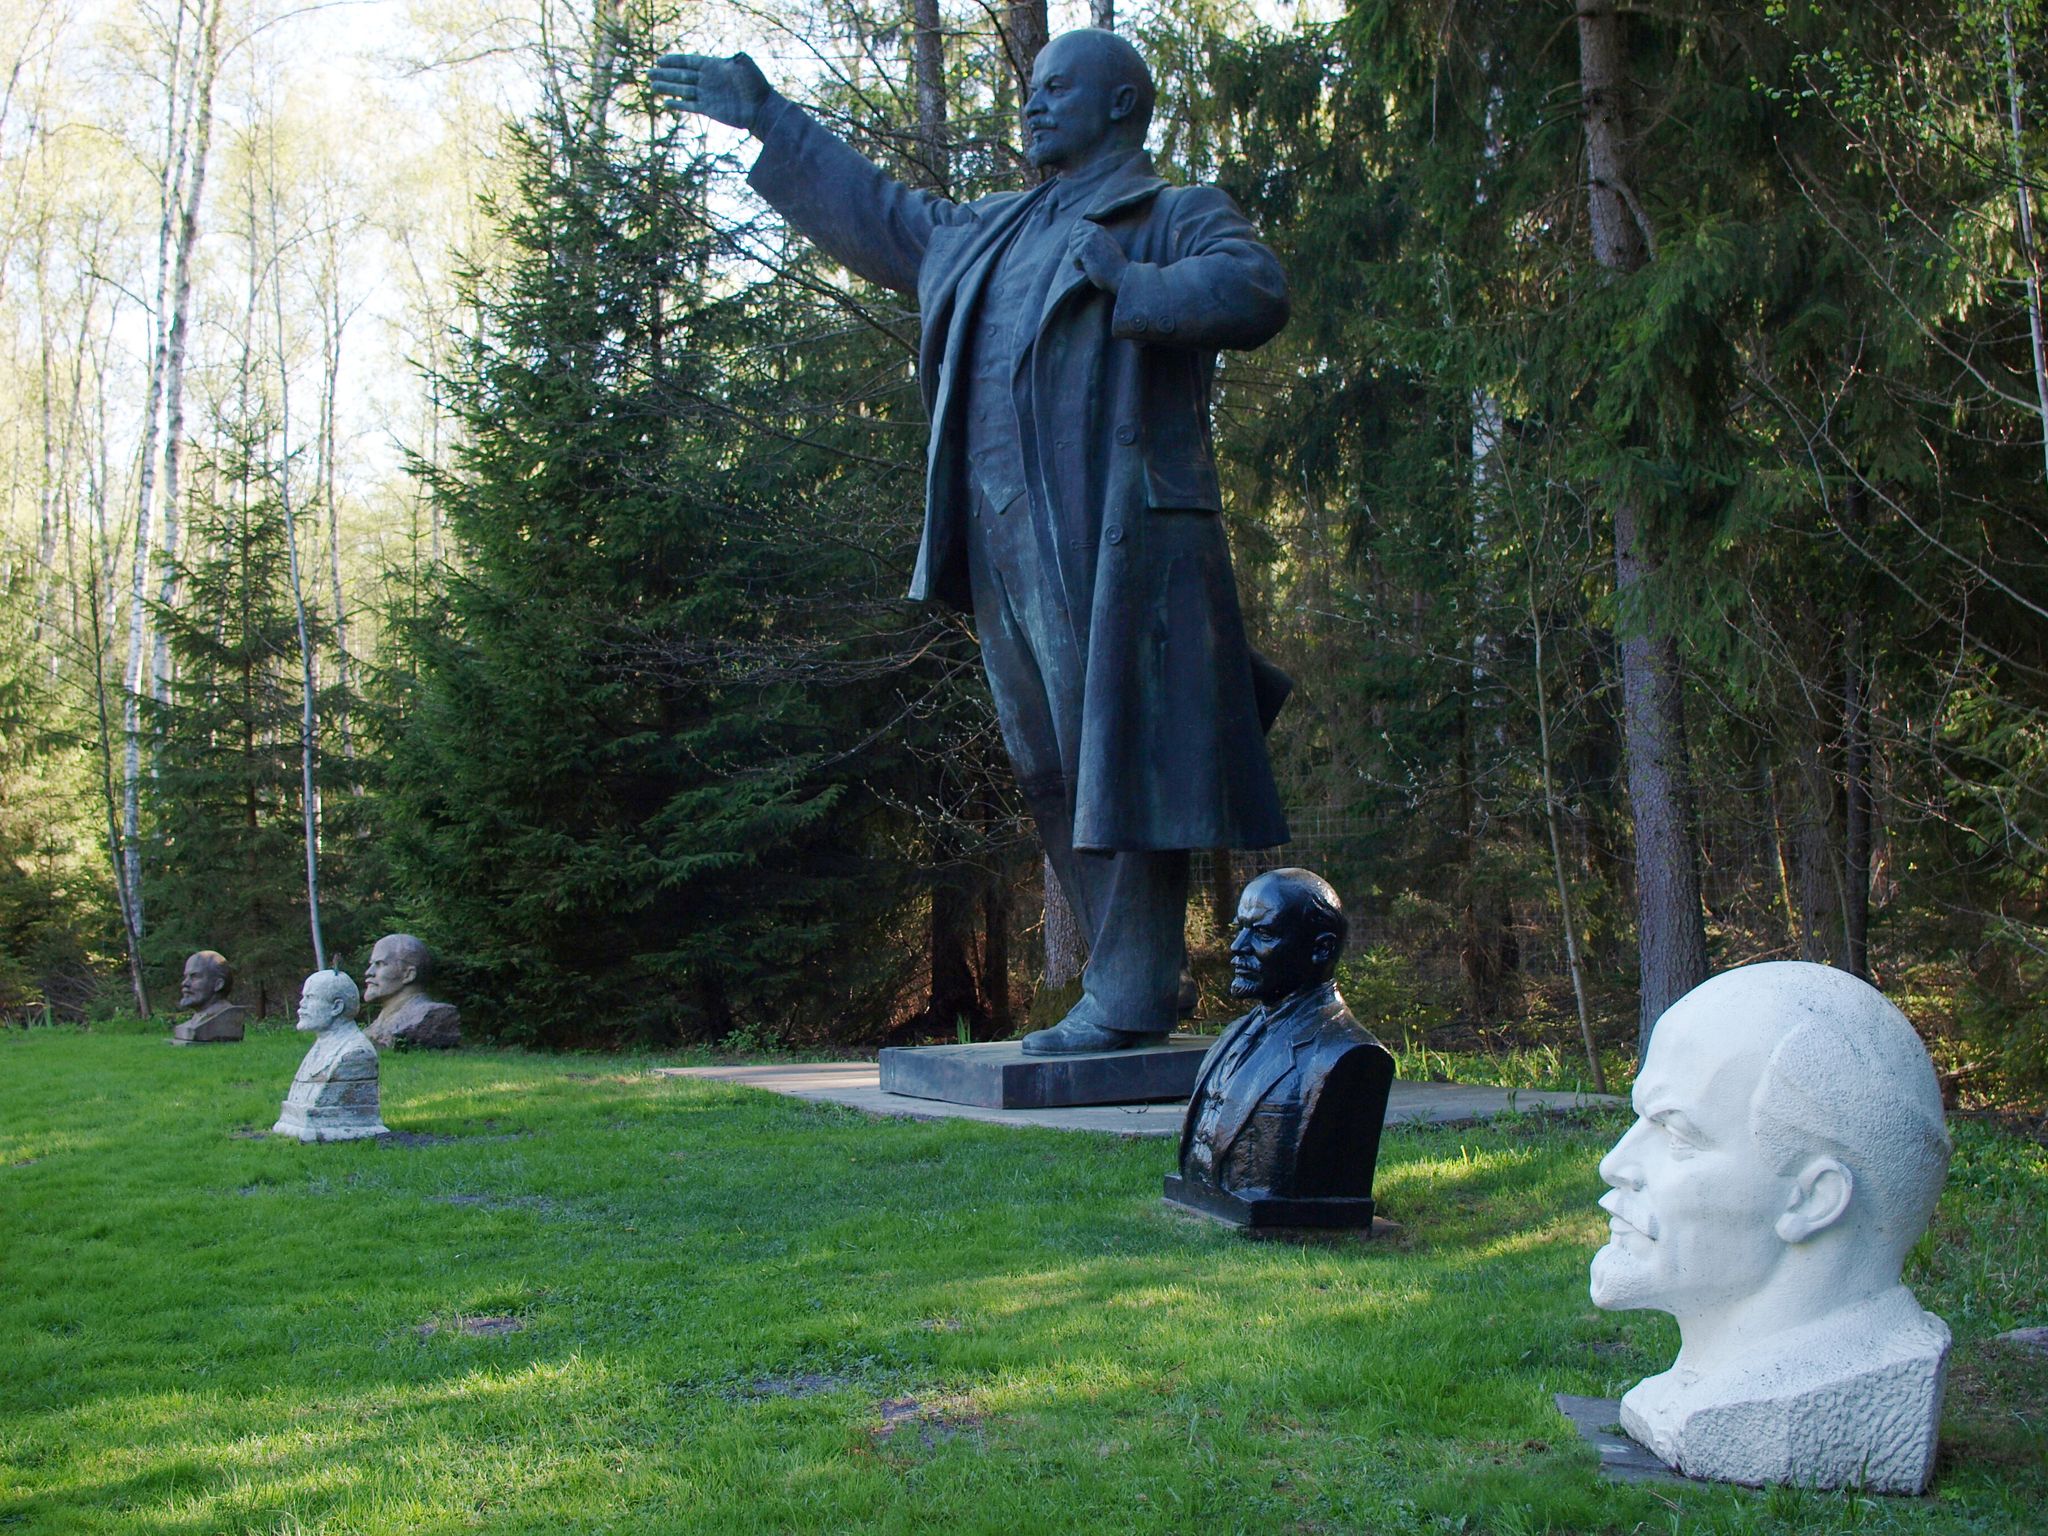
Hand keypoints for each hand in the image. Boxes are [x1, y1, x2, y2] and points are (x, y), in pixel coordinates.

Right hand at [648, 51, 773, 133]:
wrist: (761, 108)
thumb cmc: (756, 85)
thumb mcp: (746, 66)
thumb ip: (733, 59)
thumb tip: (730, 58)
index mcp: (713, 66)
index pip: (689, 61)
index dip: (674, 61)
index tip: (660, 60)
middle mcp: (707, 79)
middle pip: (681, 75)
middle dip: (665, 74)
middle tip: (649, 73)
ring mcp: (707, 94)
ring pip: (682, 90)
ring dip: (667, 88)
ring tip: (652, 85)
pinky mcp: (708, 108)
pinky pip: (689, 105)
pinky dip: (678, 104)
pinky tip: (666, 102)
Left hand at [1068, 222, 1128, 293]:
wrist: (1120, 275)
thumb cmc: (1112, 266)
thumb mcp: (1105, 247)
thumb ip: (1094, 239)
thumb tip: (1076, 234)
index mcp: (1099, 229)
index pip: (1078, 225)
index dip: (1077, 238)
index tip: (1084, 250)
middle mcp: (1094, 230)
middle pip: (1072, 237)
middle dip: (1076, 250)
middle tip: (1088, 260)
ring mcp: (1090, 238)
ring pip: (1072, 248)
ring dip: (1078, 259)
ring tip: (1091, 264)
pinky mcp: (1086, 248)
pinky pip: (1073, 258)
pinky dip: (1079, 266)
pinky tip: (1089, 269)